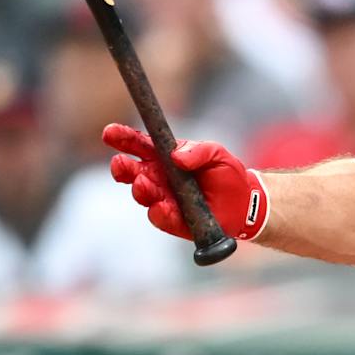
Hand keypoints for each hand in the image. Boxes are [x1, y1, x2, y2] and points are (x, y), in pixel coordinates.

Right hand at [103, 123, 267, 241]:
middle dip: (122, 167)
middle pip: (132, 172)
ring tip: (143, 183)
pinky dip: (159, 212)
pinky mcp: (173, 221)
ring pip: (143, 195)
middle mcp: (158, 178)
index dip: (123, 138)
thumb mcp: (216, 153)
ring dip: (140, 189)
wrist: (245, 203)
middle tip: (119, 163)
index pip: (139, 145)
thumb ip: (198, 151)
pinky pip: (161, 217)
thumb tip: (176, 155)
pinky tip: (160, 207)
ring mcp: (163, 199)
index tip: (109, 132)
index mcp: (164, 157)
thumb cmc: (226, 173)